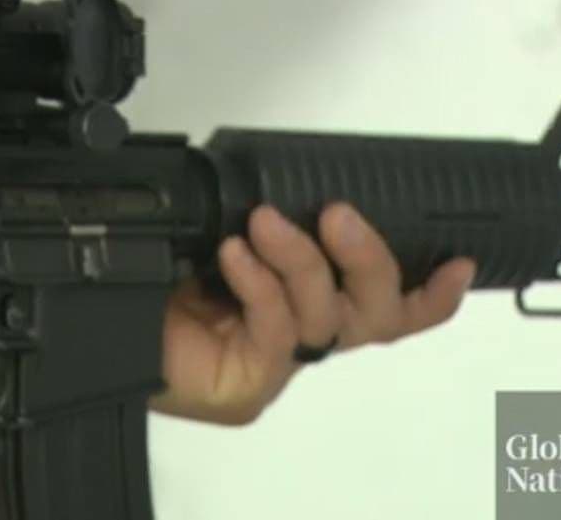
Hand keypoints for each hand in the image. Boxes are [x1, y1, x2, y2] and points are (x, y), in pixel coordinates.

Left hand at [150, 203, 475, 424]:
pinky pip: (277, 331)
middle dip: (371, 258)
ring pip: (328, 318)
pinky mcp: (251, 383)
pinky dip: (261, 284)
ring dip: (302, 260)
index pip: (386, 306)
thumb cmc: (161, 277)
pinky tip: (234, 256)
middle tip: (339, 215)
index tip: (459, 260)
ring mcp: (278, 363)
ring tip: (265, 223)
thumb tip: (293, 178)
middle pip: (377, 314)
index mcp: (307, 300)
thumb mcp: (224, 231)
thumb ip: (269, 216)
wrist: (101, 320)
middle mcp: (303, 334)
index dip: (430, 293)